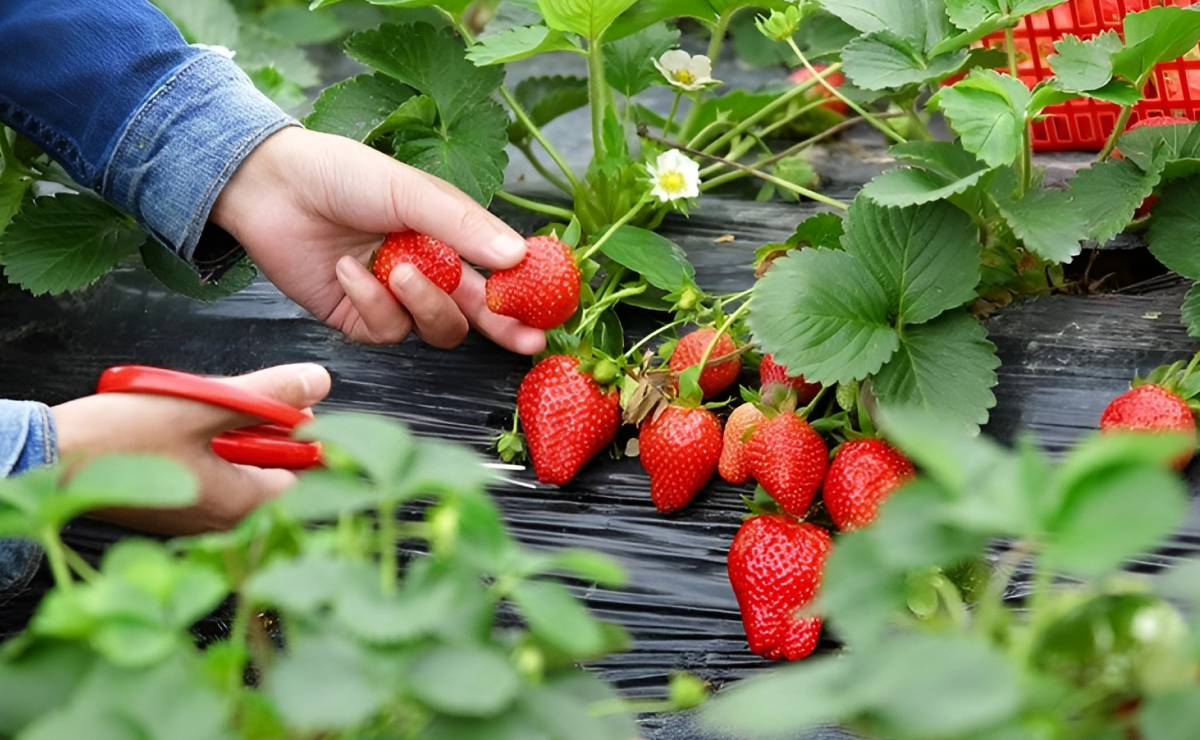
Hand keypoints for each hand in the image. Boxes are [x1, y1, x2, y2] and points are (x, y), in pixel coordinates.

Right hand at [51, 364, 330, 534]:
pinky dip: (208, 445)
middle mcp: (224, 521)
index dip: (306, 436)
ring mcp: (198, 516)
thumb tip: (317, 381)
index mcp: (242, 505)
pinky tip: (183, 424)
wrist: (49, 458)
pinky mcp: (175, 505)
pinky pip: (212, 472)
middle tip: (238, 400)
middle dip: (266, 430)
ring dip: (233, 433)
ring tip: (202, 408)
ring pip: (242, 467)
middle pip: (276, 469)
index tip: (292, 407)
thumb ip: (267, 397)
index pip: (308, 474)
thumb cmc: (119, 439)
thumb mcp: (203, 405)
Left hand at [210, 127, 545, 354]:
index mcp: (448, 235)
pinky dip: (370, 302)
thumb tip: (516, 256)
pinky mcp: (359, 318)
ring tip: (395, 270)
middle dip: (502, 327)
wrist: (269, 187)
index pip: (497, 272)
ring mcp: (394, 298)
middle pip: (476, 312)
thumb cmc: (341, 174)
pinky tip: (348, 271)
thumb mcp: (410, 190)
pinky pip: (386, 331)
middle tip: (524, 340)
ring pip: (436, 327)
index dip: (523, 293)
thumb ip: (463, 225)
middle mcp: (427, 269)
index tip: (548, 309)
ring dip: (421, 302)